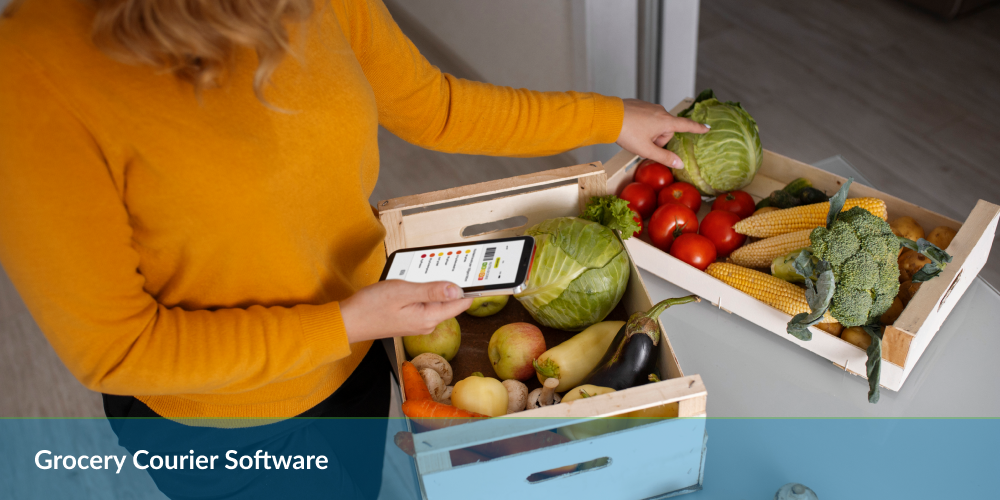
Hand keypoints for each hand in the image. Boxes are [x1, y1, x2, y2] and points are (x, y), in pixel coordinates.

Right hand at [340, 280, 472, 342]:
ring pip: (436, 299)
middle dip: (448, 282)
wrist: (349, 321)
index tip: (479, 274)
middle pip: (449, 299)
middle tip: (443, 264)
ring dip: (432, 285)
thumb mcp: (403, 292)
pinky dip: (422, 290)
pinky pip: (424, 302)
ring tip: (419, 273)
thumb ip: (431, 290)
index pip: (461, 303)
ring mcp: (420, 321)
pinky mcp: (411, 318)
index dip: (471, 287)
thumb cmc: (372, 306)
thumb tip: (456, 289)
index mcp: (430, 317)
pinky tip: (411, 283)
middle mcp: (428, 322)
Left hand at [616, 98, 709, 168]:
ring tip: (635, 136)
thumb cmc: (627, 132)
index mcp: (665, 121)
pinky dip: (642, 125)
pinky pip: (647, 118)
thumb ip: (664, 157)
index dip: (697, 128)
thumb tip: (679, 164)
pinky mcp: (640, 104)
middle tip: (645, 144)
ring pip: (656, 124)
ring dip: (650, 133)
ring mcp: (649, 106)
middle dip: (659, 139)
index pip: (686, 125)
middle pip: (667, 130)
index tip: (707, 128)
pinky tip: (632, 129)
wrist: (608, 117)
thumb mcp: (646, 149)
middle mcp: (660, 111)